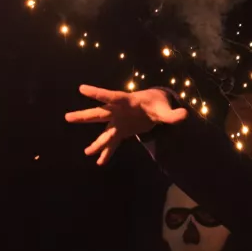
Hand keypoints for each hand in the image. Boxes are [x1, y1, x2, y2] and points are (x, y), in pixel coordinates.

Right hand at [65, 85, 186, 164]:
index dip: (97, 93)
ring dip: (95, 143)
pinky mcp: (121, 131)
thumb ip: (172, 114)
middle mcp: (118, 112)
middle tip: (67, 117)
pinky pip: (112, 143)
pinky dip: (106, 153)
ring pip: (103, 131)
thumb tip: (184, 115)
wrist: (155, 106)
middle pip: (99, 114)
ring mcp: (118, 122)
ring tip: (86, 153)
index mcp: (127, 101)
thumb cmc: (157, 103)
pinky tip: (99, 162)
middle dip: (84, 116)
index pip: (110, 96)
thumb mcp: (165, 108)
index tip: (81, 88)